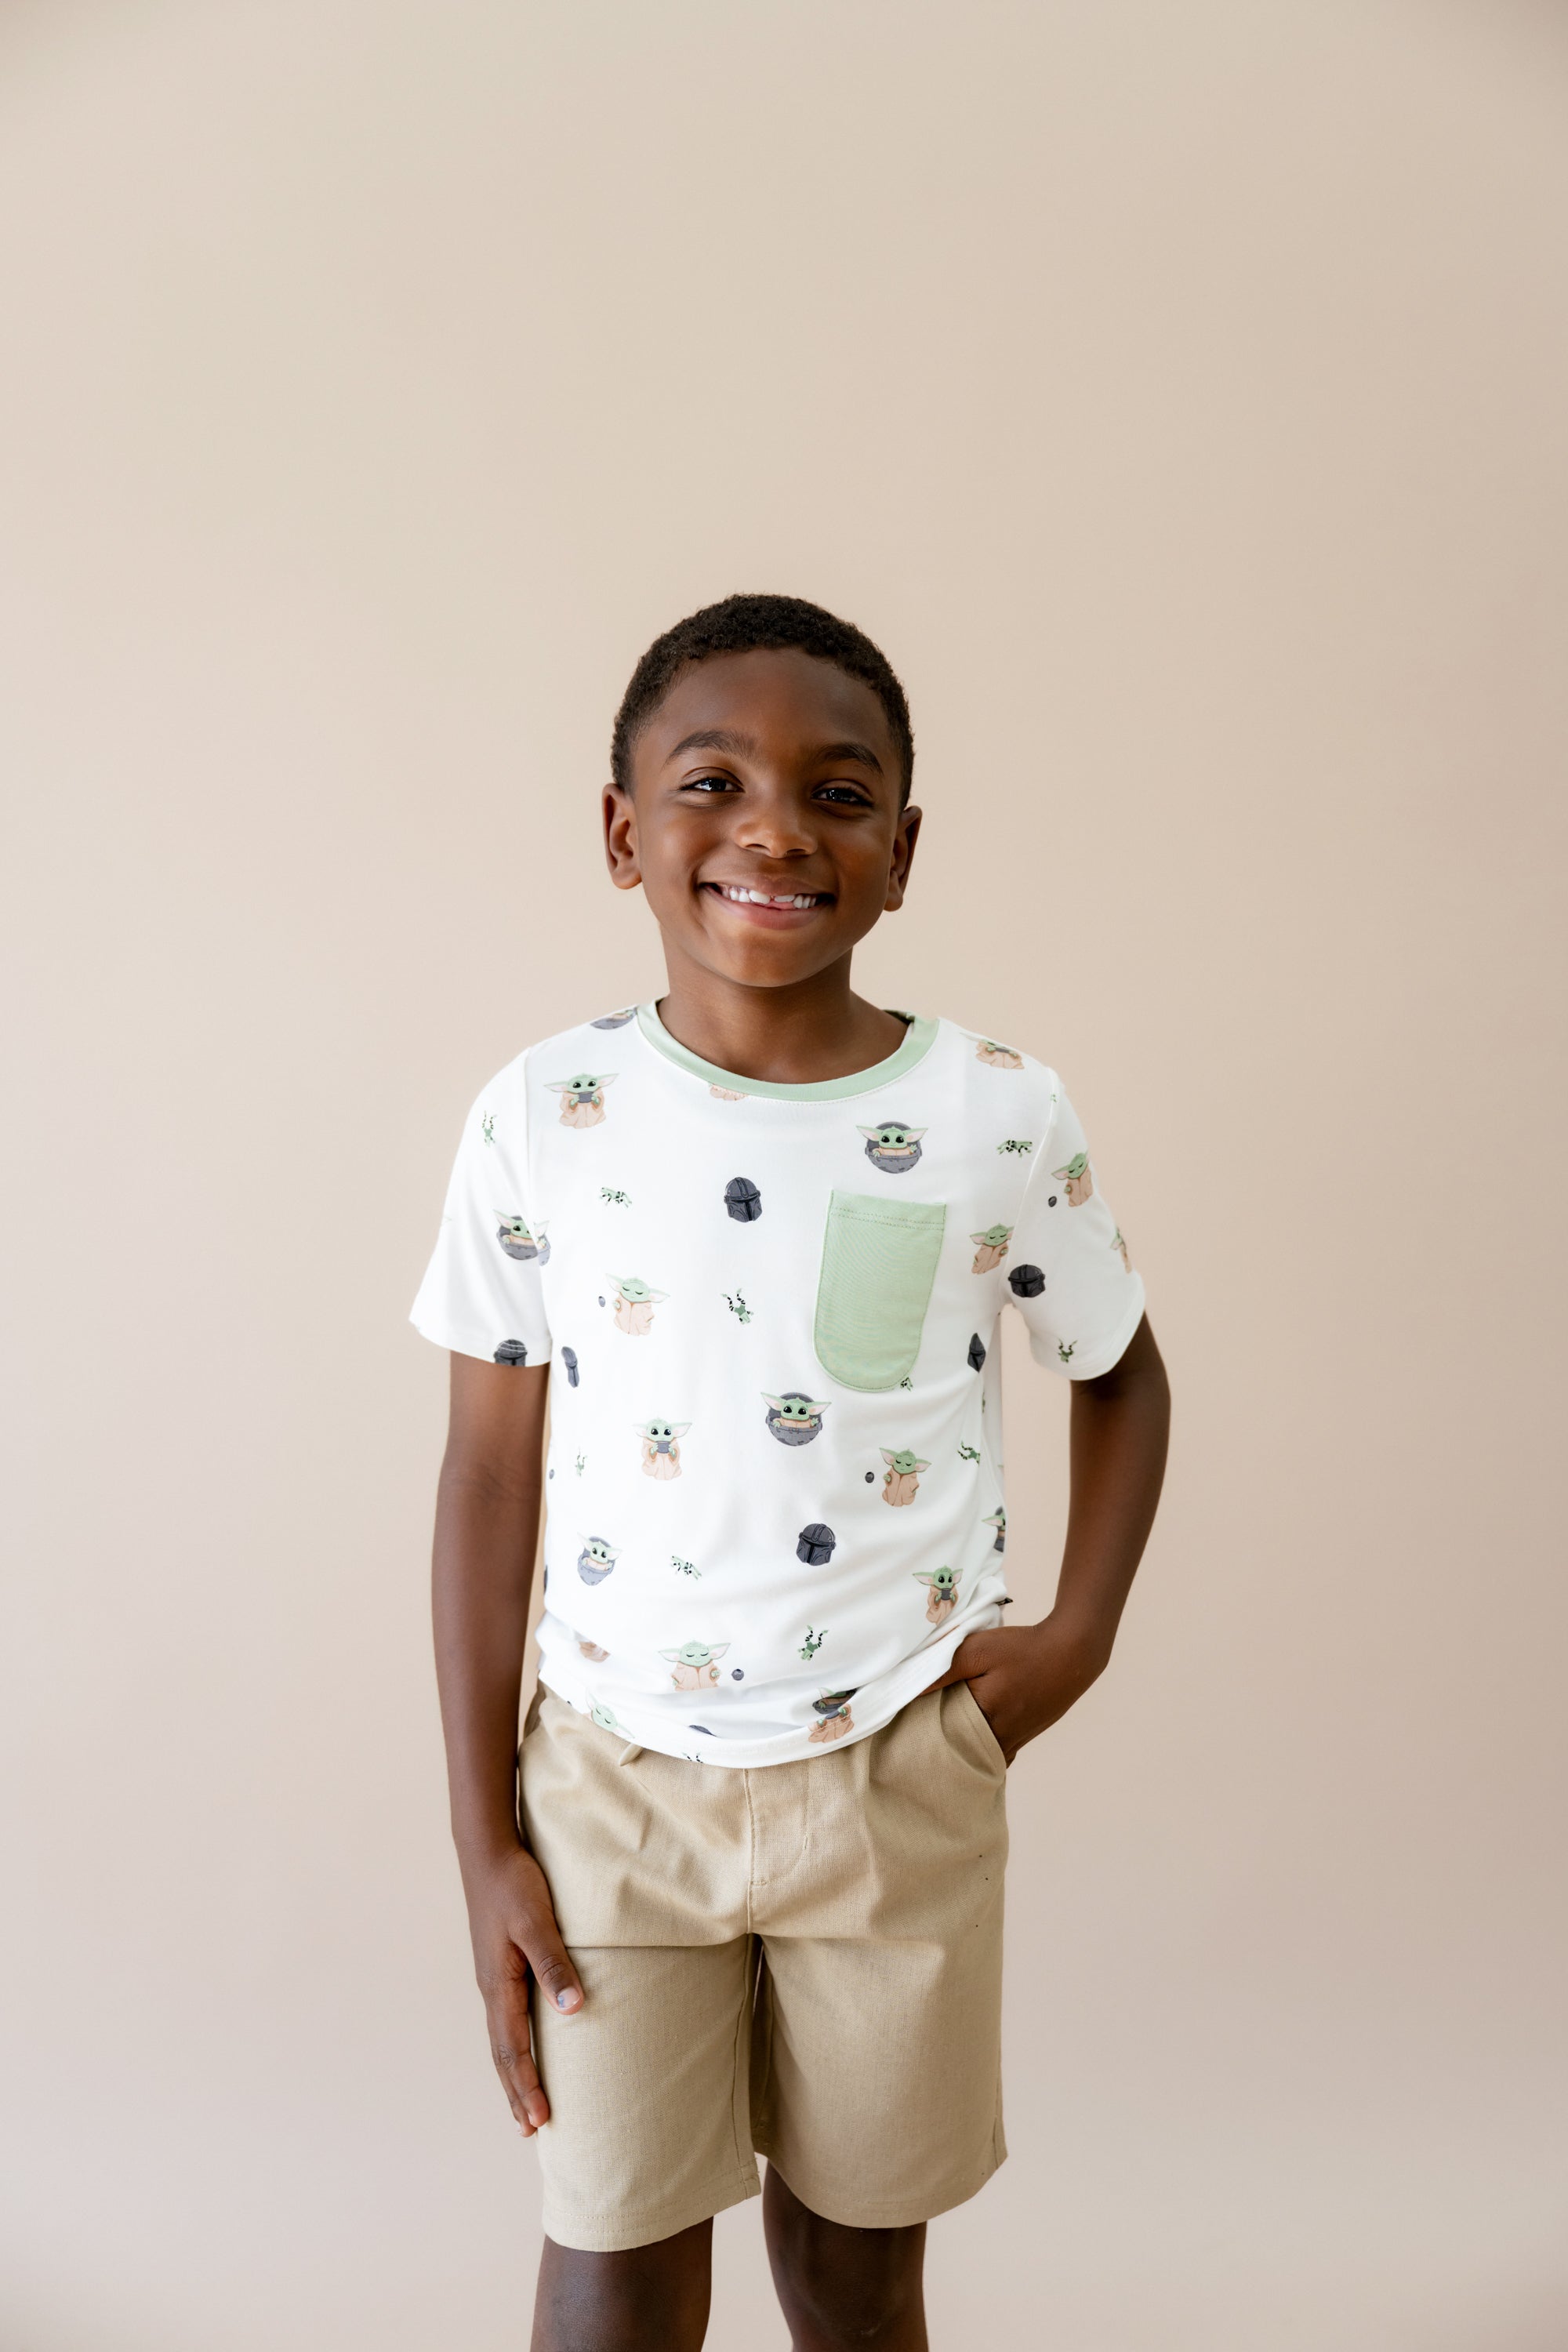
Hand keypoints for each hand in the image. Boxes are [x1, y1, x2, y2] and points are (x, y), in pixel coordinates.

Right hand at [461, 1844, 583, 2134]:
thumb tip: (573, 2010)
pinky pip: (506, 2018)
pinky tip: (523, 2048)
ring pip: (502, 2038)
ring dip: (513, 2073)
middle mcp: (492, 1988)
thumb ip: (555, 1964)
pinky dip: (513, 2046)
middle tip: (530, 2132)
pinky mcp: (500, 1965)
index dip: (527, 2086)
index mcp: (498, 1984)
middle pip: (502, 2053)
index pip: (513, 2049)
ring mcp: (493, 1977)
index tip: (539, 2122)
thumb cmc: (515, 1885)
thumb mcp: (538, 1923)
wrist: (488, 1851)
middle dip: (516, 2092)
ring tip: (524, 2104)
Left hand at [927, 1616, 1110, 1764]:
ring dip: (961, 1748)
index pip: (943, 1741)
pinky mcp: (1024, 1736)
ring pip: (978, 1755)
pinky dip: (980, 1747)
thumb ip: (944, 1668)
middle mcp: (1000, 1739)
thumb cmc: (1024, 1649)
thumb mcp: (979, 1649)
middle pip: (960, 1754)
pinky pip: (995, 1751)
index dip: (923, 1735)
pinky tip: (969, 1736)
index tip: (906, 1728)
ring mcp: (1015, 1741)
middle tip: (917, 1733)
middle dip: (940, 1747)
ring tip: (939, 1733)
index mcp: (985, 1720)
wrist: (1071, 1652)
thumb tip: (909, 1688)